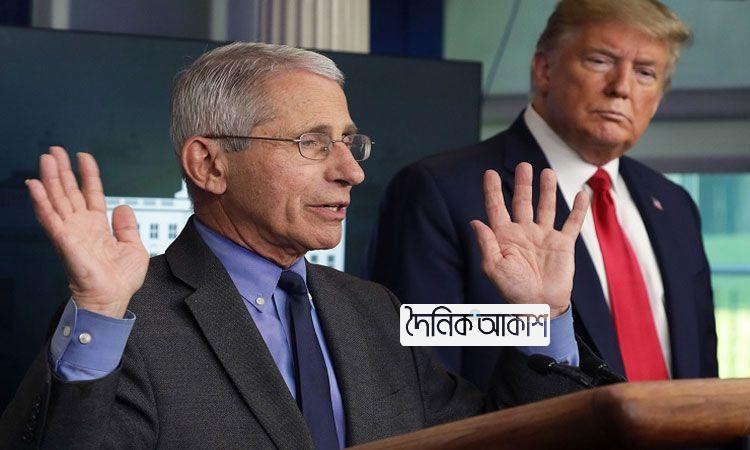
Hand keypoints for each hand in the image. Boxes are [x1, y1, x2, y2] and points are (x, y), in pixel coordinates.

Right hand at [26, 147, 148, 318]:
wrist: (112, 298)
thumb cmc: (121, 280)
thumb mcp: (134, 247)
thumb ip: (128, 225)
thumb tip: (124, 207)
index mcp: (98, 226)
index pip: (91, 193)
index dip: (88, 174)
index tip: (83, 156)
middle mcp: (82, 226)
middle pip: (69, 191)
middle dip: (62, 170)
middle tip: (55, 150)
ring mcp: (71, 232)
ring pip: (57, 199)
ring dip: (50, 179)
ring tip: (46, 159)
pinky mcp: (64, 241)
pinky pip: (50, 217)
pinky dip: (41, 201)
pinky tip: (35, 186)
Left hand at [470, 163, 588, 316]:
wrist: (539, 306)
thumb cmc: (513, 290)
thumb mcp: (494, 268)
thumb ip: (486, 243)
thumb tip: (474, 221)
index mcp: (504, 237)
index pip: (497, 208)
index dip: (493, 191)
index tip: (490, 173)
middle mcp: (524, 232)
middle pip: (522, 202)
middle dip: (523, 184)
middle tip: (524, 166)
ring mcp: (544, 236)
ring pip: (546, 207)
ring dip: (547, 190)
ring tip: (547, 172)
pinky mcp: (563, 244)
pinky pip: (572, 223)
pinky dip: (578, 209)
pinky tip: (582, 194)